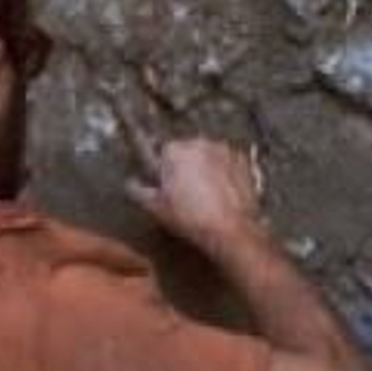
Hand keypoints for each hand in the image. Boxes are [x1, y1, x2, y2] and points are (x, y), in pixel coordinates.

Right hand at [126, 137, 265, 252]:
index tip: (166, 190)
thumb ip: (139, 192)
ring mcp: (224, 149)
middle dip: (183, 167)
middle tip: (185, 195)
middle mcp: (200, 142)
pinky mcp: (242, 159)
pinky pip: (225, 162)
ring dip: (203, 168)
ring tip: (205, 197)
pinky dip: (222, 172)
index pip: (163, 153)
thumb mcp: (157, 209)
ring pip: (206, 155)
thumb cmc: (190, 218)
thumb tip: (128, 183)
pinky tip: (222, 193)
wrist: (231, 229)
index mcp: (176, 150)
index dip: (163, 172)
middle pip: (185, 151)